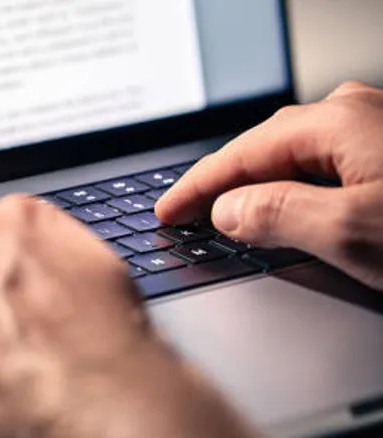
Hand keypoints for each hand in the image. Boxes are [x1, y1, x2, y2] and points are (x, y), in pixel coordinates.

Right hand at [157, 81, 382, 289]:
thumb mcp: (353, 231)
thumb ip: (279, 216)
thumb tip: (227, 211)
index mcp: (338, 122)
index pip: (241, 154)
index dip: (196, 187)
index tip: (167, 212)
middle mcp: (358, 114)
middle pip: (266, 149)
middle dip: (221, 182)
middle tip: (185, 212)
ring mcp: (380, 130)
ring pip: (297, 156)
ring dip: (258, 186)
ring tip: (228, 212)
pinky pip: (326, 164)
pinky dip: (294, 186)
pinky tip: (290, 205)